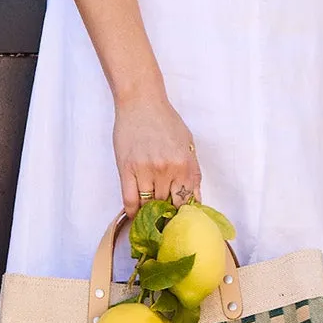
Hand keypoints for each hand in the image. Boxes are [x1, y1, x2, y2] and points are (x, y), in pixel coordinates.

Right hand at [113, 93, 200, 215]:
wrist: (141, 102)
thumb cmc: (165, 121)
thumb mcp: (188, 144)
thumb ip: (193, 174)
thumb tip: (195, 200)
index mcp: (185, 165)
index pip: (186, 201)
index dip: (182, 214)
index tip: (179, 219)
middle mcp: (167, 170)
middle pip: (166, 205)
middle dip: (165, 214)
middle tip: (163, 220)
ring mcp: (146, 170)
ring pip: (148, 205)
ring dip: (149, 214)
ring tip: (149, 218)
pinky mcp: (127, 169)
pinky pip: (130, 199)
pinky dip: (132, 211)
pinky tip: (135, 215)